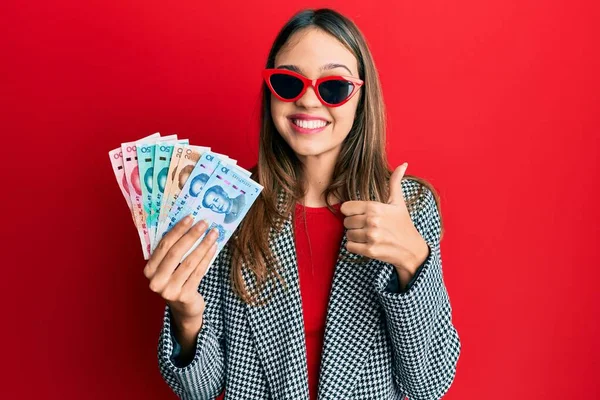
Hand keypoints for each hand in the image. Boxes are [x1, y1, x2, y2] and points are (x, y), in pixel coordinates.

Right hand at [143, 215, 218, 324]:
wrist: (184, 308)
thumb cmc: (176, 280)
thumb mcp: (169, 267)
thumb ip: (172, 250)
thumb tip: (189, 224)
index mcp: (149, 270)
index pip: (163, 245)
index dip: (177, 230)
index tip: (190, 218)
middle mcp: (156, 281)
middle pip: (176, 252)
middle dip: (192, 235)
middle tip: (204, 223)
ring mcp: (170, 290)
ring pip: (190, 262)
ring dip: (203, 245)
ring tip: (213, 233)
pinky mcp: (184, 296)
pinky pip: (199, 272)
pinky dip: (207, 258)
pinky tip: (214, 247)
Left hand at [340, 163, 429, 278]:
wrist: (412, 249)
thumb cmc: (403, 224)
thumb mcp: (398, 203)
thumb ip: (395, 182)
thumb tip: (403, 164)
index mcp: (375, 207)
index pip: (345, 208)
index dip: (351, 212)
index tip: (361, 215)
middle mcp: (372, 221)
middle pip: (346, 222)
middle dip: (354, 225)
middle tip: (367, 227)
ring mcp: (371, 236)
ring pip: (347, 235)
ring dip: (355, 237)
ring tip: (368, 236)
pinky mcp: (370, 251)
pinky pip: (349, 247)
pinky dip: (355, 247)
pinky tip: (367, 245)